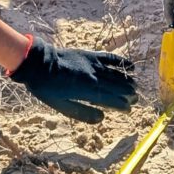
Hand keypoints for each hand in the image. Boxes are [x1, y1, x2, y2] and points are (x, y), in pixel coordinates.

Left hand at [8, 36, 136, 122]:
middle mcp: (95, 77)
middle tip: (135, 100)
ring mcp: (95, 65)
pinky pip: (111, 58)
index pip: (112, 100)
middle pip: (119, 87)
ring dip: (128, 81)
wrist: (39, 64)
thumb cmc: (48, 89)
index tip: (128, 109)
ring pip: (118, 74)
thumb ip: (83, 113)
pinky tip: (132, 67)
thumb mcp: (62, 106)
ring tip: (135, 87)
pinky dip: (123, 62)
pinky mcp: (92, 55)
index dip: (122, 105)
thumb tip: (102, 118)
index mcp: (89, 91)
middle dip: (129, 94)